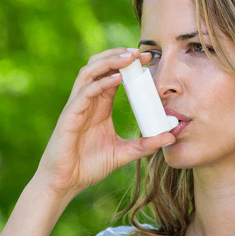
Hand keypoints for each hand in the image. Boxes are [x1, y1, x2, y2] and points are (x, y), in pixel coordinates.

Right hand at [35, 48, 175, 200]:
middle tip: (141, 52)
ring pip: (89, 72)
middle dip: (119, 55)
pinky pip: (84, 93)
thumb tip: (169, 138)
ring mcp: (76, 106)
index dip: (129, 64)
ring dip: (109, 61)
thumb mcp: (123, 154)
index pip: (113, 76)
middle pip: (99, 66)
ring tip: (129, 57)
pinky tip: (117, 78)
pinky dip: (101, 83)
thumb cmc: (88, 167)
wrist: (65, 183)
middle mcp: (87, 101)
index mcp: (99, 106)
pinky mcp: (69, 116)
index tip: (149, 58)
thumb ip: (144, 145)